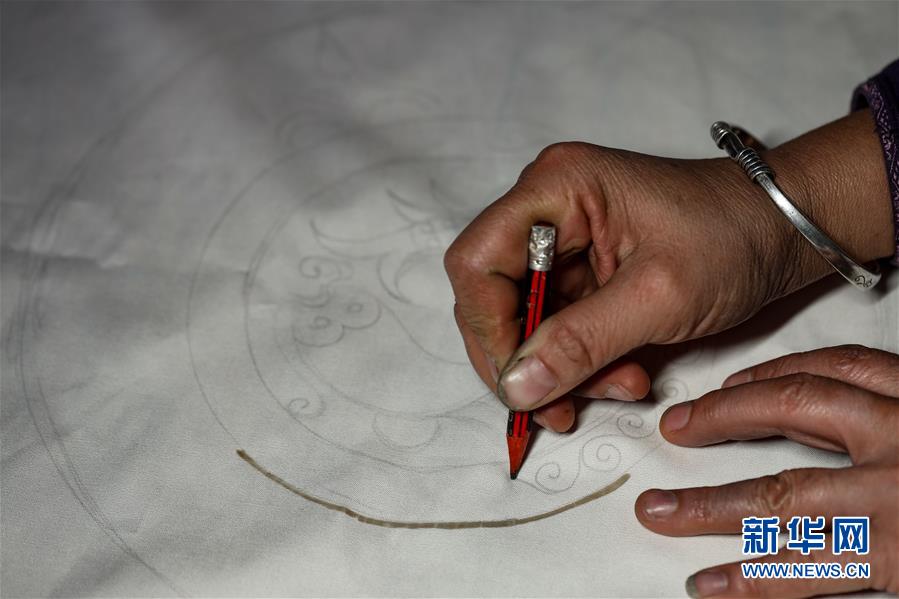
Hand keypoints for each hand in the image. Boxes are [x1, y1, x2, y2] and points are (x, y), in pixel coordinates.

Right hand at [444, 110, 891, 431]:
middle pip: (494, 296)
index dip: (487, 327)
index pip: (479, 263)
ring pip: (526, 321)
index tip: (519, 382)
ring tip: (616, 388)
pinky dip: (584, 360)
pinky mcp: (582, 270)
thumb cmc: (733, 238)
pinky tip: (624, 374)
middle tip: (558, 407)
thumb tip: (516, 387)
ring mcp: (563, 242)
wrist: (785, 231)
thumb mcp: (659, 296)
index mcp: (556, 189)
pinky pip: (559, 326)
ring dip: (562, 368)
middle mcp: (547, 210)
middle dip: (527, 358)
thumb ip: (581, 342)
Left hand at [636, 345, 898, 596]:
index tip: (729, 386)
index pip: (836, 368)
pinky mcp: (897, 557)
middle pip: (795, 409)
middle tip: (674, 430)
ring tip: (658, 512)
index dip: (773, 373)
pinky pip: (808, 566)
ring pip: (782, 494)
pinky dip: (753, 578)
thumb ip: (890, 419)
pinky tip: (709, 584)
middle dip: (723, 417)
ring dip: (709, 505)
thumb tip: (837, 417)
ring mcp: (896, 496)